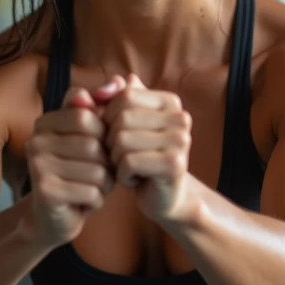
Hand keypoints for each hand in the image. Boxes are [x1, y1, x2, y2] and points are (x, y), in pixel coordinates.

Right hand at [24, 80, 120, 246]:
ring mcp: (36, 165)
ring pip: (97, 170)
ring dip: (104, 184)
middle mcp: (35, 139)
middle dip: (106, 164)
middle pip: (95, 144)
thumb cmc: (81, 171)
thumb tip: (122, 79)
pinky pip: (92, 191)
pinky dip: (97, 200)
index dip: (105, 137)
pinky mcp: (45, 191)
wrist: (55, 217)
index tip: (99, 150)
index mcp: (45, 121)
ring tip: (90, 188)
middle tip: (96, 174)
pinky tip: (84, 202)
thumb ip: (107, 106)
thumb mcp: (95, 137)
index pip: (89, 116)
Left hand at [94, 72, 195, 224]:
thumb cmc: (138, 157)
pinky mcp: (174, 165)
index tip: (117, 135)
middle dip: (110, 141)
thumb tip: (103, 86)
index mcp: (170, 102)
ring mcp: (181, 141)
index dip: (108, 117)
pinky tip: (134, 179)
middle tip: (122, 156)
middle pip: (121, 118)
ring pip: (122, 140)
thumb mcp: (123, 125)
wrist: (162, 197)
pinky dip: (122, 175)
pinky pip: (128, 162)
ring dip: (115, 159)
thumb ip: (112, 99)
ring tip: (128, 167)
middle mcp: (180, 118)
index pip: (124, 95)